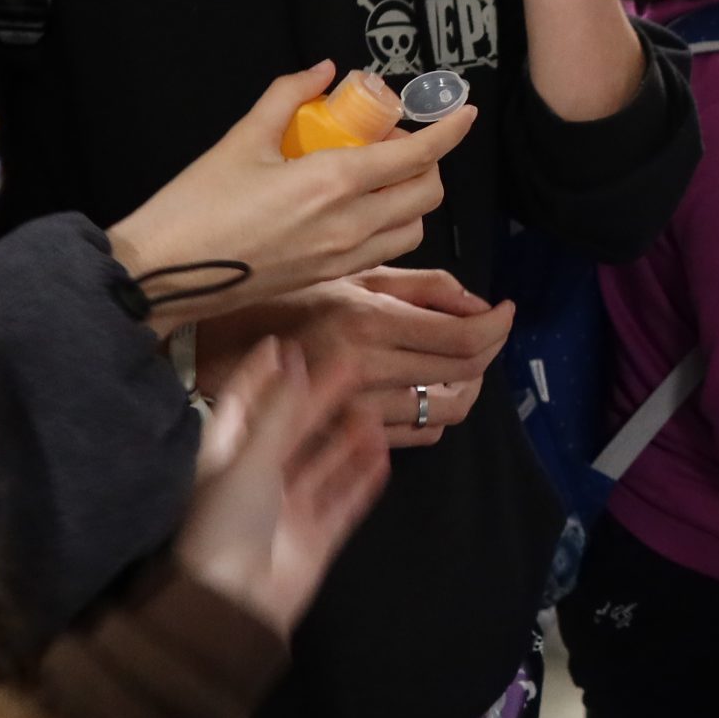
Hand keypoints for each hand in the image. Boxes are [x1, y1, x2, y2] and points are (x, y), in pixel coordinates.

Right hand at [107, 65, 477, 326]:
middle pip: (427, 194)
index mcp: (332, 183)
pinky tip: (357, 205)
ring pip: (413, 228)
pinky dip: (389, 224)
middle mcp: (350, 225)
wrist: (163, 275)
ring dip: (412, 197)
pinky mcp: (330, 279)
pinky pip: (384, 250)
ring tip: (378, 175)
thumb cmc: (195, 207)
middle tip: (392, 139)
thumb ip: (286, 97)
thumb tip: (322, 71)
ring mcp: (343, 258)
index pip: (416, 156)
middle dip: (427, 162)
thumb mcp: (240, 139)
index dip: (449, 131)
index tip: (464, 113)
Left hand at [176, 340, 388, 638]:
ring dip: (347, 439)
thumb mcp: (249, 458)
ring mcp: (287, 510)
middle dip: (319, 400)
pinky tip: (384, 455)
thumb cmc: (229, 523)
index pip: (241, 406)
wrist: (234, 604)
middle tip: (353, 366)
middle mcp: (256, 479)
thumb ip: (279, 411)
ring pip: (323, 465)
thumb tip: (293, 358)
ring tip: (376, 411)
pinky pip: (343, 501)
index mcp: (225, 459)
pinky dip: (362, 479)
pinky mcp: (315, 537)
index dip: (261, 376)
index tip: (285, 343)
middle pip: (291, 431)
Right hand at [197, 266, 514, 446]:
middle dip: (489, 353)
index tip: (506, 310)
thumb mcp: (346, 276)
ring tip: (463, 365)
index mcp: (368, 322)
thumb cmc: (277, 307)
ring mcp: (358, 412)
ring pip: (446, 411)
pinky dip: (436, 415)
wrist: (211, 364)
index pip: (462, 338)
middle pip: (463, 375)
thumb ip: (418, 286)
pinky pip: (418, 437)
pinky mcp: (348, 441)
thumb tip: (475, 301)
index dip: (497, 327)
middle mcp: (368, 371)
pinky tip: (429, 392)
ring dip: (467, 387)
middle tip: (489, 332)